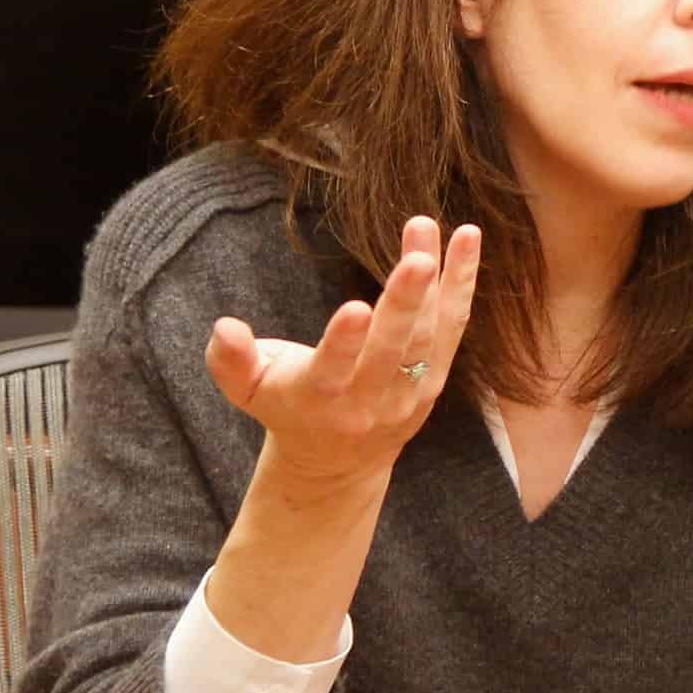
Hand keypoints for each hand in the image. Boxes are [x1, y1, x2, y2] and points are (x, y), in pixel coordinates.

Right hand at [203, 215, 478, 490]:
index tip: (356, 307)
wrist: (337, 462)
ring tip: (436, 230)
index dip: (344, 342)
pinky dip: (462, 283)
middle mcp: (369, 399)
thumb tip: (224, 327)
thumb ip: (231, 361)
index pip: (334, 369)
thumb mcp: (248, 390)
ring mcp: (408, 392)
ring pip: (429, 335)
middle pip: (392, 350)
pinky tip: (467, 239)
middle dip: (406, 304)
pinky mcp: (435, 378)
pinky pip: (453, 326)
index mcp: (319, 398)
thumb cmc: (287, 408)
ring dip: (438, 281)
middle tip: (418, 259)